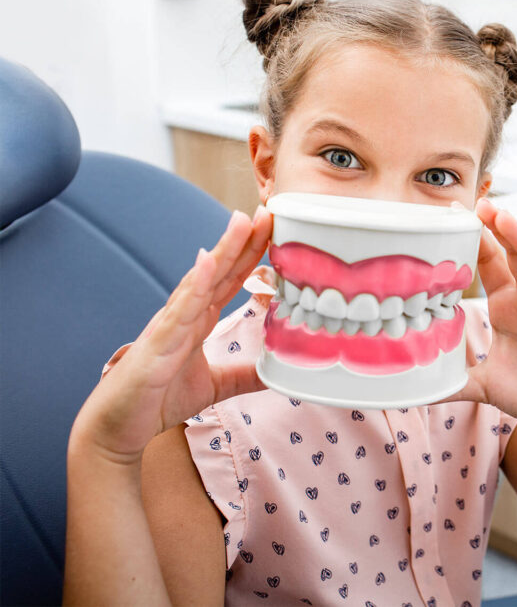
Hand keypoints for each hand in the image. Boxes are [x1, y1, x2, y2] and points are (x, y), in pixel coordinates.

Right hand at [69, 208, 272, 464]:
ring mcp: (169, 327)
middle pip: (218, 271)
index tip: (273, 228)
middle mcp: (183, 316)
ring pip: (199, 281)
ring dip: (222, 250)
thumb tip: (278, 372)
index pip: (229, 280)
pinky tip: (206, 260)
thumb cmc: (157, 400)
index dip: (251, 254)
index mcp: (197, 321)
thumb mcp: (215, 386)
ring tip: (242, 221)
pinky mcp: (157, 345)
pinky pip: (178, 310)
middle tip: (267, 210)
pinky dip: (194, 285)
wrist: (115, 429)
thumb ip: (244, 375)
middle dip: (242, 241)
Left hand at [446, 197, 516, 434]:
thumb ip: (448, 381)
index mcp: (507, 304)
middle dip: (497, 227)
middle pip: (513, 253)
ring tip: (503, 216)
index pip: (489, 262)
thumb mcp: (480, 384)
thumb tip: (407, 388)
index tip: (453, 215)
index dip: (475, 239)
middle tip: (478, 204)